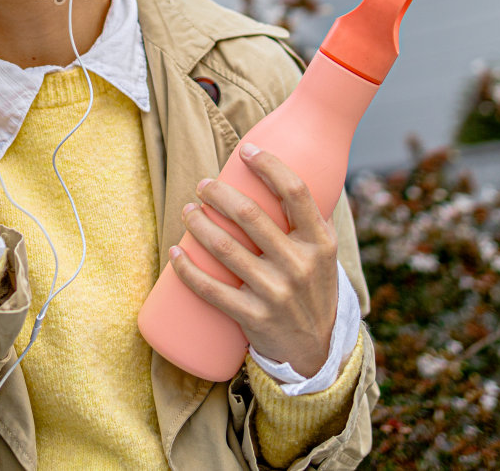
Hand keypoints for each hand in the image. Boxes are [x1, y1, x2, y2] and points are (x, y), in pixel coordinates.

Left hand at [169, 145, 340, 375]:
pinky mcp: (254, 317)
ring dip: (198, 223)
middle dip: (218, 193)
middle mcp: (300, 265)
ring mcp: (276, 293)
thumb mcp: (324, 254)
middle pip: (250, 215)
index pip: (296, 191)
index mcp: (320, 243)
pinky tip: (175, 252)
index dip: (269, 165)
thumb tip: (282, 173)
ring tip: (188, 210)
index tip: (246, 151)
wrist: (316, 349)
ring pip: (224, 248)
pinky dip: (187, 269)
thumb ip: (309, 219)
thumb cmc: (313, 287)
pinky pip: (211, 289)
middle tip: (203, 185)